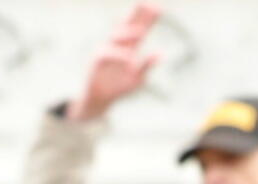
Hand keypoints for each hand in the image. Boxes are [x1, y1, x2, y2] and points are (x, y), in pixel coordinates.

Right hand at [67, 3, 160, 121]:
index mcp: (129, 47)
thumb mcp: (137, 79)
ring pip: (116, 36)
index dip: (148, 18)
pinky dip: (119, 55)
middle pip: (128, 25)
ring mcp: (106, 49)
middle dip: (137, 14)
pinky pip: (107, 54)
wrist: (99, 99)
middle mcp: (117, 44)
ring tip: (142, 32)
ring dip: (129, 33)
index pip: (140, 28)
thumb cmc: (118, 87)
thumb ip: (147, 65)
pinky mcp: (96, 60)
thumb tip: (161, 54)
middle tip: (148, 3)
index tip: (159, 7)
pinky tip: (130, 59)